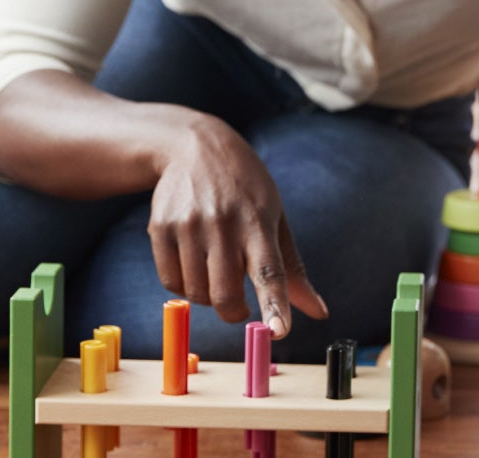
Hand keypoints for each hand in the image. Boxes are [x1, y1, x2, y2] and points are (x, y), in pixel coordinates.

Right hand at [147, 115, 327, 334]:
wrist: (195, 147)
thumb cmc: (246, 189)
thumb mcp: (275, 218)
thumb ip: (293, 269)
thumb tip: (318, 312)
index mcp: (259, 222)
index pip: (269, 270)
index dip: (274, 304)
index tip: (278, 330)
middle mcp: (223, 223)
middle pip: (226, 294)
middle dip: (234, 312)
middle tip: (239, 306)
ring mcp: (189, 225)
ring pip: (196, 293)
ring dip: (208, 297)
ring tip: (215, 271)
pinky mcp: (160, 227)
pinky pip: (171, 282)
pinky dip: (184, 286)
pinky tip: (193, 264)